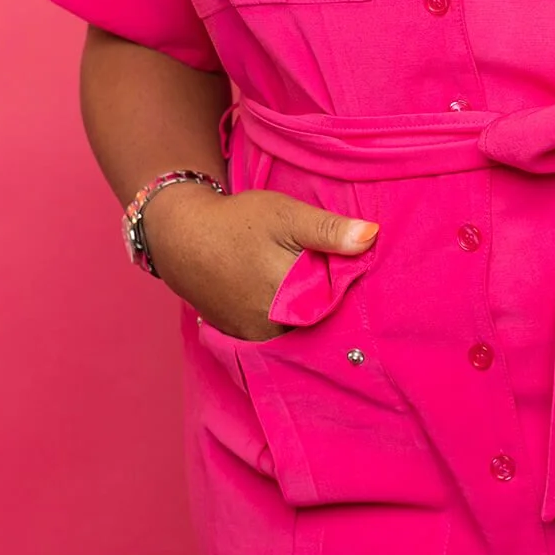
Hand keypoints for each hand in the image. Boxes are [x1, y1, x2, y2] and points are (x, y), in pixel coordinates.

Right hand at [141, 181, 378, 340]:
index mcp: (290, 295)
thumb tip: (372, 237)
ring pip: (300, 333)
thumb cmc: (238, 222)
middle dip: (336, 308)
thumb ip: (328, 230)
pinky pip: (278, 337)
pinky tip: (295, 304)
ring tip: (320, 294)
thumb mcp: (286, 215)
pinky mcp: (242, 339)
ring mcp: (256, 337)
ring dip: (313, 319)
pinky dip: (290, 325)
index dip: (353, 291)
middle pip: (321, 323)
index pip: (340, 303)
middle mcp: (273, 325)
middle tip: (344, 286)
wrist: (183, 238)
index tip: (360, 277)